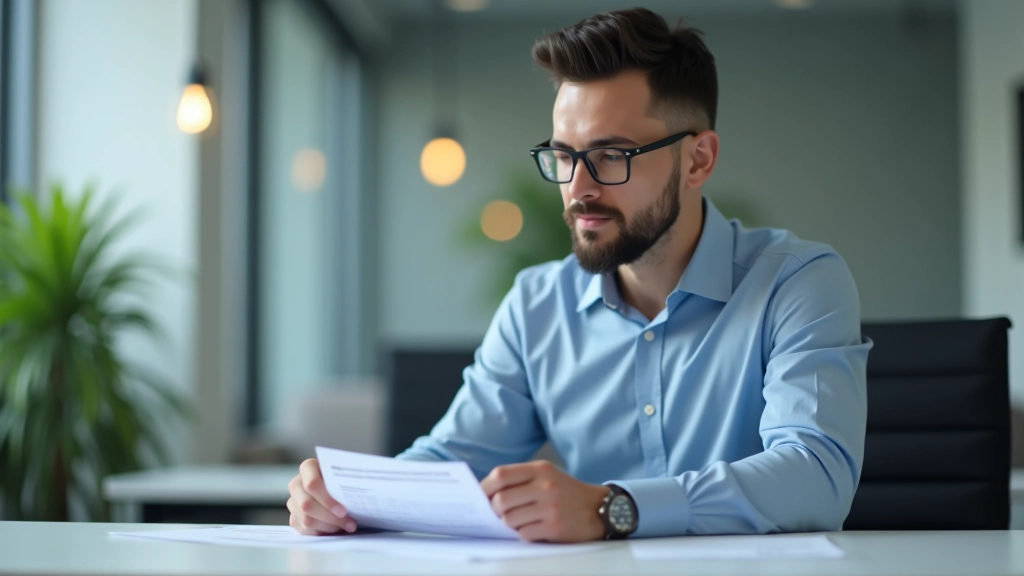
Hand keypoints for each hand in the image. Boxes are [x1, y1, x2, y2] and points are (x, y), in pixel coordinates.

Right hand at [286, 458, 356, 534]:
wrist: (339, 489)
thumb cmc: (344, 480)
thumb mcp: (346, 476)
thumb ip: (348, 482)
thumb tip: (360, 493)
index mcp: (308, 467)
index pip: (312, 484)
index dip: (327, 500)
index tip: (344, 511)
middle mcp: (296, 484)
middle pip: (307, 505)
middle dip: (330, 517)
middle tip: (350, 524)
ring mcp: (293, 501)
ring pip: (306, 520)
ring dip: (329, 527)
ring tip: (346, 526)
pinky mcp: (294, 518)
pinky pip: (305, 530)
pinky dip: (322, 532)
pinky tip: (336, 530)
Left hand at [481, 460, 608, 542]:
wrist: (600, 508)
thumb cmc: (566, 492)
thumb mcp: (547, 475)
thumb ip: (520, 479)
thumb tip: (486, 493)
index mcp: (540, 469)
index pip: (501, 475)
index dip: (485, 487)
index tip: (480, 496)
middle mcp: (545, 486)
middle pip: (501, 500)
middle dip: (494, 510)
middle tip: (498, 514)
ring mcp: (550, 507)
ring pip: (510, 520)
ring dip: (510, 524)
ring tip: (520, 521)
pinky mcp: (555, 527)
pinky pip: (524, 534)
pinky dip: (524, 534)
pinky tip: (533, 529)